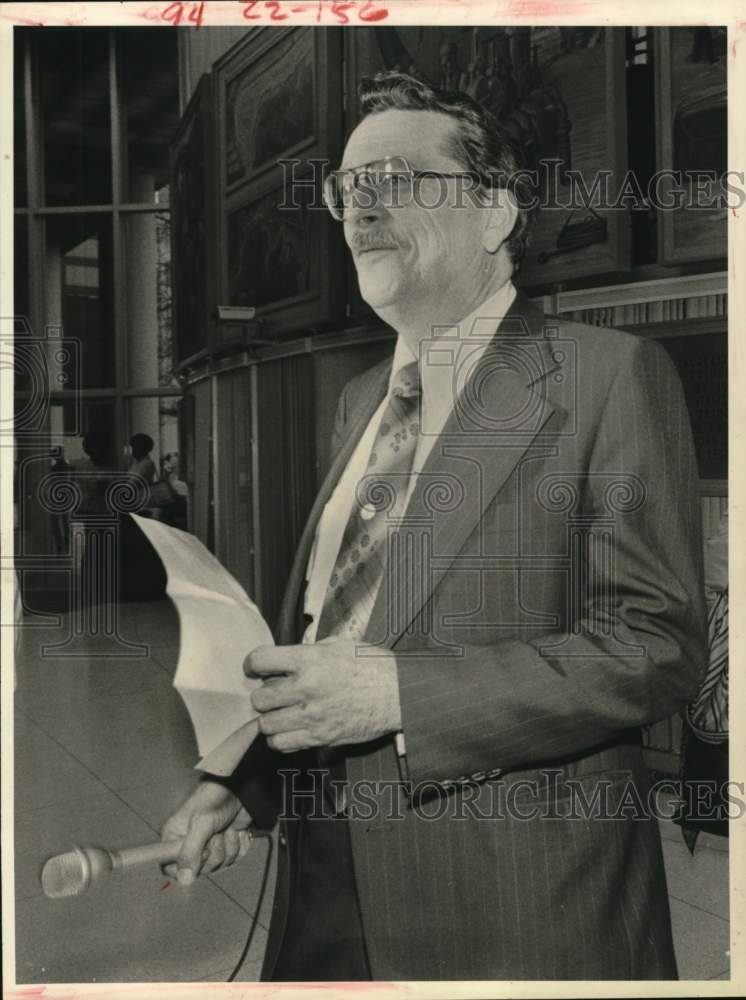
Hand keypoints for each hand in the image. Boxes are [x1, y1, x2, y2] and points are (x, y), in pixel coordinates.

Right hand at [160, 780, 252, 884]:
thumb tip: (184, 880)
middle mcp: (190, 845)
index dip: (184, 867)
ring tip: (228, 828)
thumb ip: (190, 852)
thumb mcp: (201, 823)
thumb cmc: (216, 799)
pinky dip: (239, 845)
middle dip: (213, 853)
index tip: (200, 853)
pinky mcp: (227, 845)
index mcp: (174, 837)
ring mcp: (209, 846)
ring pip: (218, 865)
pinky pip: (234, 859)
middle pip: (198, 871)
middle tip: (217, 834)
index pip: (170, 868)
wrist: (242, 787)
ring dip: (228, 847)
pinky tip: (238, 830)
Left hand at [246, 639, 401, 752]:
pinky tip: (290, 728)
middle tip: (273, 693)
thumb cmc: (372, 666)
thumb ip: (309, 651)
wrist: (398, 693)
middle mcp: (306, 688)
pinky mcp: (320, 737)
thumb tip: (286, 659)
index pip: (260, 660)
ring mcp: (312, 716)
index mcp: (309, 660)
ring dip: (270, 719)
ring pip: (266, 725)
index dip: (252, 664)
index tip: (255, 669)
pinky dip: (280, 738)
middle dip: (263, 695)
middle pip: (259, 699)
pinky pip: (282, 744)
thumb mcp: (339, 645)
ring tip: (281, 713)